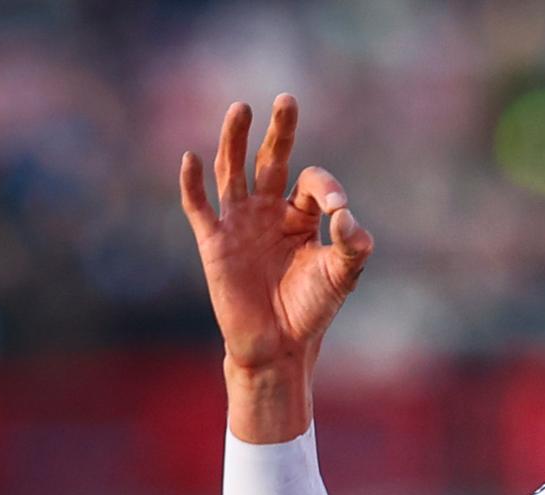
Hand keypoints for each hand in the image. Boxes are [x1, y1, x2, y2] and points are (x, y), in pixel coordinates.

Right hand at [178, 94, 373, 374]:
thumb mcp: (341, 275)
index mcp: (302, 216)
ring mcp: (239, 223)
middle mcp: (268, 211)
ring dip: (235, 141)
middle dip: (279, 132)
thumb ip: (353, 245)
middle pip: (271, 160)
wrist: (279, 345)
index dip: (326, 188)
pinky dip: (192, 182)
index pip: (312, 183)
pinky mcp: (213, 242)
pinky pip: (198, 206)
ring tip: (241, 108)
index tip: (338, 208)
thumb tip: (347, 216)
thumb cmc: (312, 309)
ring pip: (232, 171)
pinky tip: (191, 157)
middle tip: (287, 99)